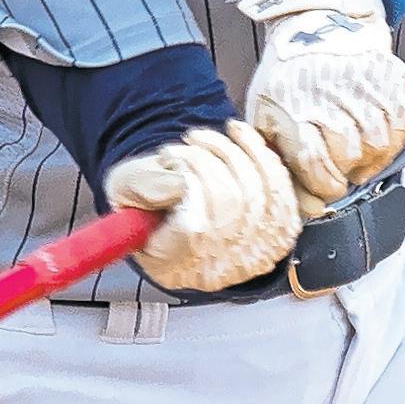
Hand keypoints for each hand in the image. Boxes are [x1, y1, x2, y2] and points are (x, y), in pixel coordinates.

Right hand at [105, 120, 299, 292]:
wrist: (178, 207)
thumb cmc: (150, 200)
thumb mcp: (125, 191)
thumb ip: (145, 187)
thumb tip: (184, 183)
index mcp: (174, 265)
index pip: (194, 230)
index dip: (185, 182)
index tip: (170, 159)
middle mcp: (219, 268)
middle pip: (229, 205)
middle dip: (203, 161)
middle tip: (183, 147)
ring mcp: (255, 251)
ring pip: (255, 189)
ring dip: (227, 151)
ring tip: (202, 141)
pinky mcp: (279, 230)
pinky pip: (279, 185)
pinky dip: (258, 151)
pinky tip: (237, 135)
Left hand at [236, 0, 404, 213]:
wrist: (314, 22)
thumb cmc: (286, 74)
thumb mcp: (265, 111)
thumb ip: (278, 156)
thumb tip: (302, 203)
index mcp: (294, 109)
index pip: (315, 165)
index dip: (324, 186)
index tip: (326, 188)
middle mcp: (328, 97)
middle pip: (349, 155)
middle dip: (347, 172)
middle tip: (343, 172)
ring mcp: (360, 85)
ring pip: (378, 142)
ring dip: (371, 157)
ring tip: (360, 157)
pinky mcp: (385, 77)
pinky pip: (398, 120)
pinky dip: (391, 135)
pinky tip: (376, 136)